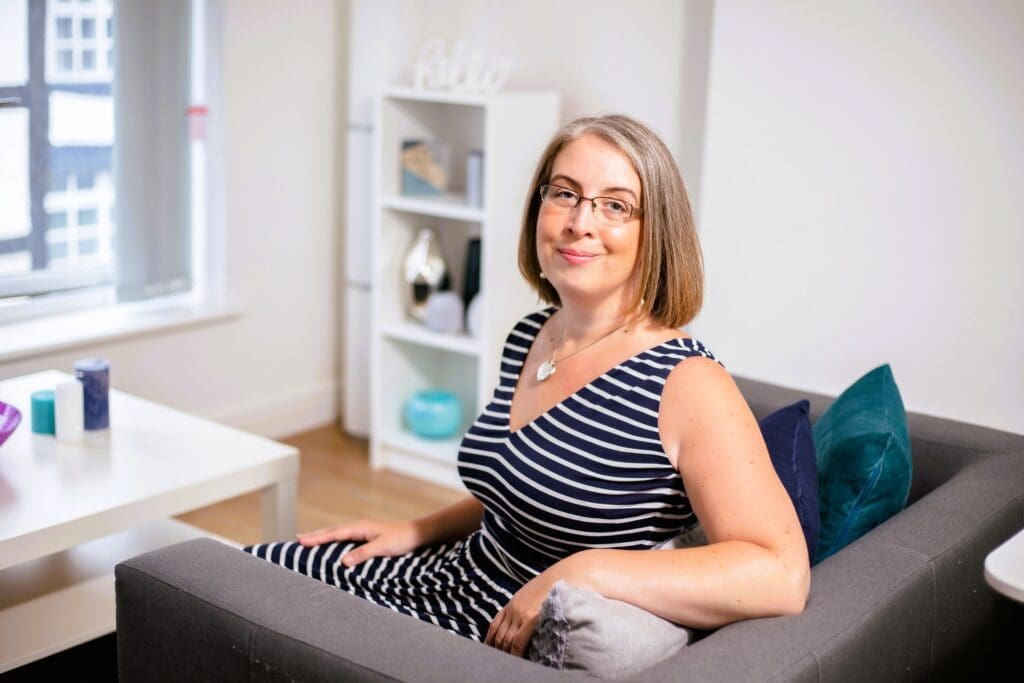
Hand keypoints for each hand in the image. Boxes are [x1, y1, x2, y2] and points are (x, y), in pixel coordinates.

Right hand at [297, 519, 421, 567]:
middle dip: (315, 536)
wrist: (416, 534)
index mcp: (360, 528)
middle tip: (298, 539)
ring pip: (338, 534)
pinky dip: (334, 541)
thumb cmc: (402, 539)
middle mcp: (359, 528)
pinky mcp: (367, 537)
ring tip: (309, 541)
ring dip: (323, 537)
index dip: (318, 538)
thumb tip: (343, 562)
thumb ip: (363, 554)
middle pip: (333, 531)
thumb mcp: (383, 547)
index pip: (334, 533)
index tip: (301, 541)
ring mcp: (363, 532)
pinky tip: (332, 546)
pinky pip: (346, 539)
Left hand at [485, 551, 592, 656]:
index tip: (491, 651)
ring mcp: (521, 614)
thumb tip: (521, 623)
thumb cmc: (552, 587)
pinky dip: (515, 652)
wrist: (565, 575)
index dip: (490, 641)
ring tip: (510, 664)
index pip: (494, 626)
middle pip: (499, 636)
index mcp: (512, 604)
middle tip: (501, 662)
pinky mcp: (531, 618)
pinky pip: (518, 641)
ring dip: (506, 654)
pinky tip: (518, 658)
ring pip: (506, 640)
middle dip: (498, 651)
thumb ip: (523, 608)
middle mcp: (513, 609)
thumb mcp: (532, 594)